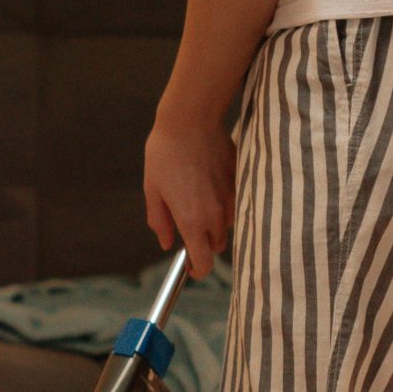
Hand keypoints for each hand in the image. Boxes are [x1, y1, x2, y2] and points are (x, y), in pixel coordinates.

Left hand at [143, 106, 234, 277]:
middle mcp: (216, 216)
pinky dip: (223, 202)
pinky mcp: (240, 183)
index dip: (196, 270)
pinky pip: (234, 204)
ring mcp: (231, 200)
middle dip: (204, 243)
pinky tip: (208, 182)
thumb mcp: (153, 191)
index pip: (203, 262)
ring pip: (227, 225)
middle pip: (216, 246)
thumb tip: (167, 243)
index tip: (190, 268)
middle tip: (187, 225)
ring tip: (196, 197)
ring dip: (214, 222)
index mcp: (192, 222)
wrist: (191, 121)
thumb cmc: (165, 155)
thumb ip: (160, 222)